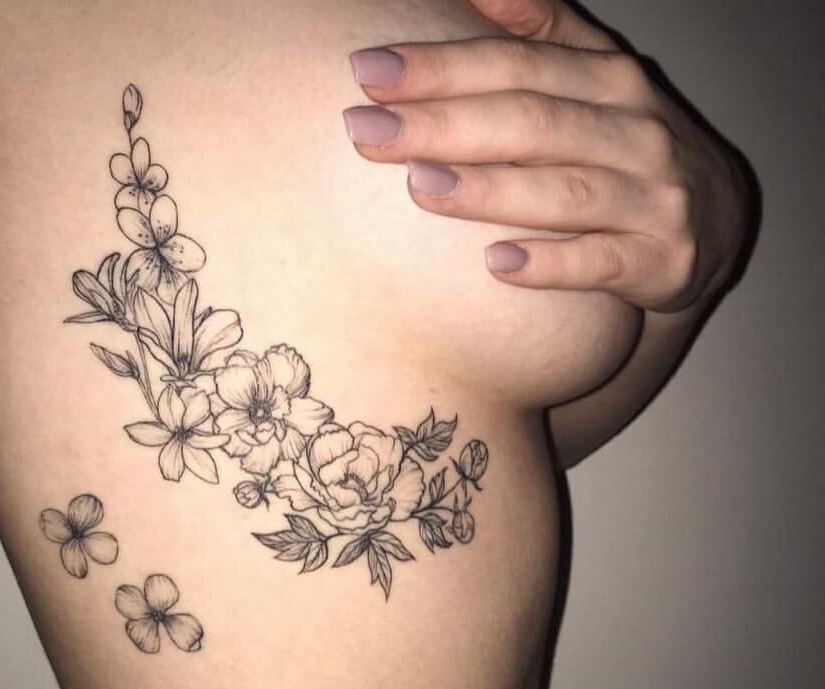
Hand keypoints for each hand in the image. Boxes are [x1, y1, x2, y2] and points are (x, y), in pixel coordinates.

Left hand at [343, 0, 748, 312]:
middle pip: (532, 120)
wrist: (715, 227)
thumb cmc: (630, 149)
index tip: (366, 72)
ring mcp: (652, 198)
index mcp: (609, 79)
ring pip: (564, 191)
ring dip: (489, 189)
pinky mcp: (662, 260)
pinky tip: (495, 265)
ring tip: (419, 186)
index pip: (515, 63)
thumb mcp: (599, 79)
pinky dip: (550, 264)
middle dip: (444, 123)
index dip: (441, 65)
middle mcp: (635, 130)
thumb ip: (545, 32)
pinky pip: (601, 264)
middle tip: (365, 131)